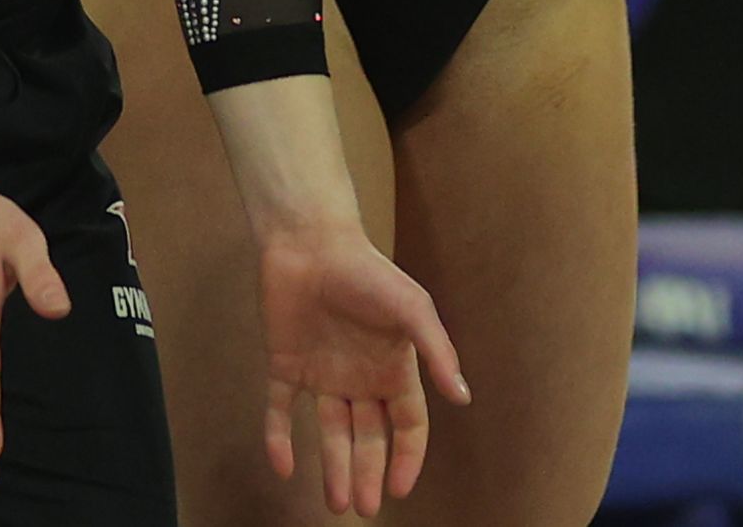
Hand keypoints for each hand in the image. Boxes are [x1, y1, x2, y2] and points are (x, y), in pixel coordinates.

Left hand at [255, 228, 465, 516]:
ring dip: (331, 468)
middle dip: (368, 473)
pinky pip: (280, 411)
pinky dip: (279, 439)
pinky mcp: (285, 366)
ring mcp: (322, 374)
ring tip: (336, 504)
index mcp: (393, 368)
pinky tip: (283, 467)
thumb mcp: (412, 309)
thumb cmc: (367, 272)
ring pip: (329, 432)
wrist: (311, 242)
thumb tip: (463, 397)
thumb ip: (436, 351)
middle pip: (368, 438)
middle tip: (364, 507)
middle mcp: (360, 378)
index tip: (400, 489)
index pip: (407, 425)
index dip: (406, 458)